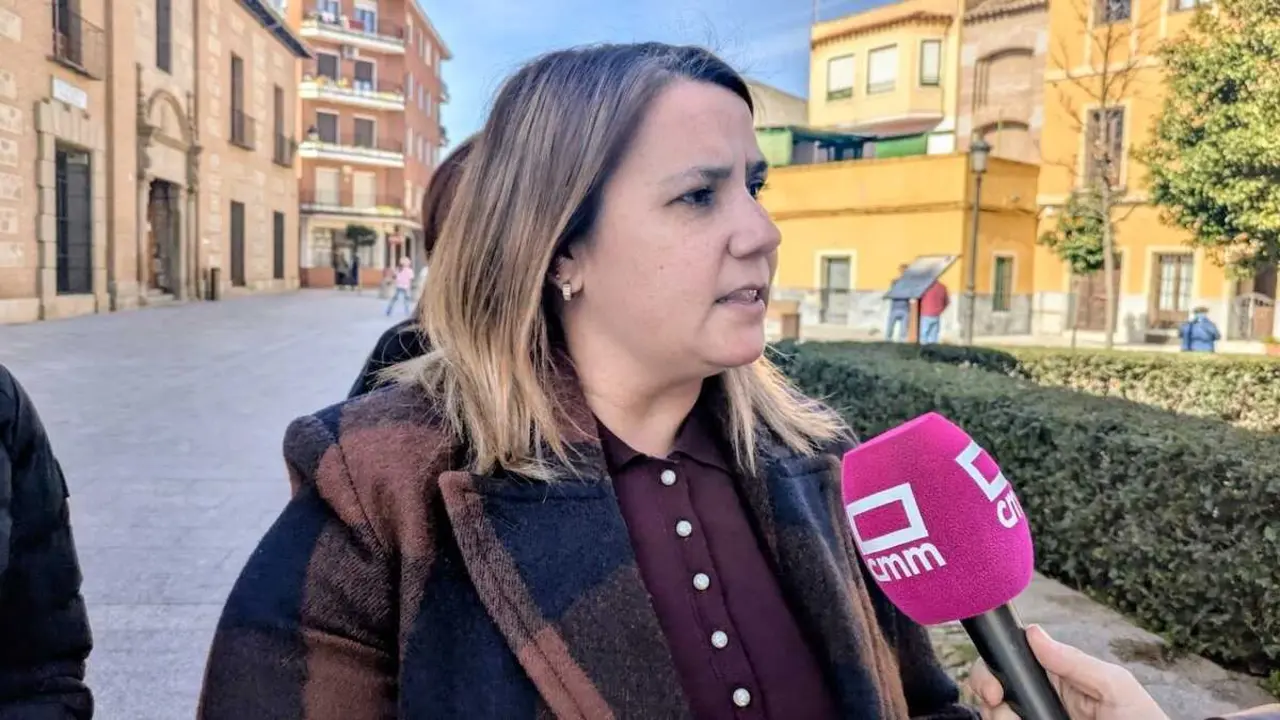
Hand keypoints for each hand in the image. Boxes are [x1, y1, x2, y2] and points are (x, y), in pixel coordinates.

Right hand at [968, 624, 1168, 719]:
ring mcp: (1037, 719)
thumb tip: (1033, 634)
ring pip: (996, 715)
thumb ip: (1074, 661)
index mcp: (1058, 680)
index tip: (994, 684)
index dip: (995, 668)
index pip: (1012, 663)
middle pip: (993, 690)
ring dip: (999, 716)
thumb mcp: (1114, 688)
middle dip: (987, 692)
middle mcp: (1040, 703)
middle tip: (996, 702)